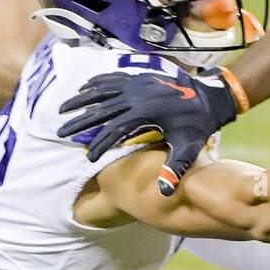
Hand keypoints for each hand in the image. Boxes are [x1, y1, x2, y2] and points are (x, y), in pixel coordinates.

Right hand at [58, 66, 239, 195]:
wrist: (209, 96)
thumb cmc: (198, 124)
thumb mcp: (188, 146)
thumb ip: (175, 167)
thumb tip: (164, 192)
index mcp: (145, 113)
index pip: (114, 131)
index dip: (99, 145)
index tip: (88, 158)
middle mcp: (137, 96)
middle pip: (101, 109)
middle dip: (80, 122)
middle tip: (61, 131)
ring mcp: (138, 84)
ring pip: (103, 91)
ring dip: (82, 99)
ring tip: (63, 108)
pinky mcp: (141, 78)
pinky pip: (114, 79)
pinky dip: (98, 83)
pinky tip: (86, 88)